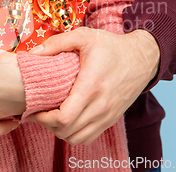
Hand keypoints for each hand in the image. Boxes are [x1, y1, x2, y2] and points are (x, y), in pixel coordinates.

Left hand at [28, 28, 159, 144]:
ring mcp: (107, 115)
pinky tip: (67, 120)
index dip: (43, 118)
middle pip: (67, 131)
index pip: (64, 118)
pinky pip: (88, 137)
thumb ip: (56, 43)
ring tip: (51, 116)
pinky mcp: (111, 119)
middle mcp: (100, 106)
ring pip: (77, 138)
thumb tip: (32, 54)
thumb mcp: (84, 36)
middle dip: (47, 125)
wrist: (142, 57)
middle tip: (38, 111)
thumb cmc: (111, 46)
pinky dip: (74, 134)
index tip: (33, 109)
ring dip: (60, 131)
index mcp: (91, 86)